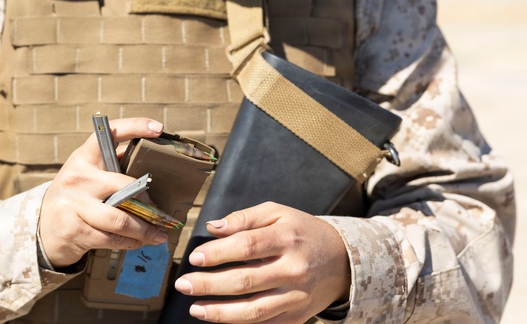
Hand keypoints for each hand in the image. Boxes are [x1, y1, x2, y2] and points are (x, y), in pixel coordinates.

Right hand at [38, 117, 169, 268]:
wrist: (42, 228)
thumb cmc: (75, 196)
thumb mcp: (86, 174)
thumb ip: (112, 165)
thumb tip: (151, 158)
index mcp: (84, 157)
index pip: (110, 134)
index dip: (135, 126)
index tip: (158, 127)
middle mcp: (78, 177)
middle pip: (125, 187)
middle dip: (149, 204)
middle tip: (163, 216)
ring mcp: (76, 204)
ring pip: (121, 220)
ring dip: (145, 230)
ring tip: (159, 234)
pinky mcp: (76, 230)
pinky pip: (112, 238)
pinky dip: (131, 242)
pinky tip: (139, 241)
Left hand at [172, 202, 350, 322]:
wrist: (342, 261)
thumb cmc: (302, 232)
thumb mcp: (278, 213)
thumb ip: (244, 218)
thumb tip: (213, 227)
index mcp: (287, 238)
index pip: (247, 246)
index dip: (218, 253)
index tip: (195, 258)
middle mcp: (294, 269)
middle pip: (246, 281)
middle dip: (210, 285)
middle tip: (184, 285)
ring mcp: (296, 296)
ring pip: (254, 310)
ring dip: (221, 312)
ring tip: (196, 308)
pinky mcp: (297, 316)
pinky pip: (266, 323)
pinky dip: (241, 323)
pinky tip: (220, 317)